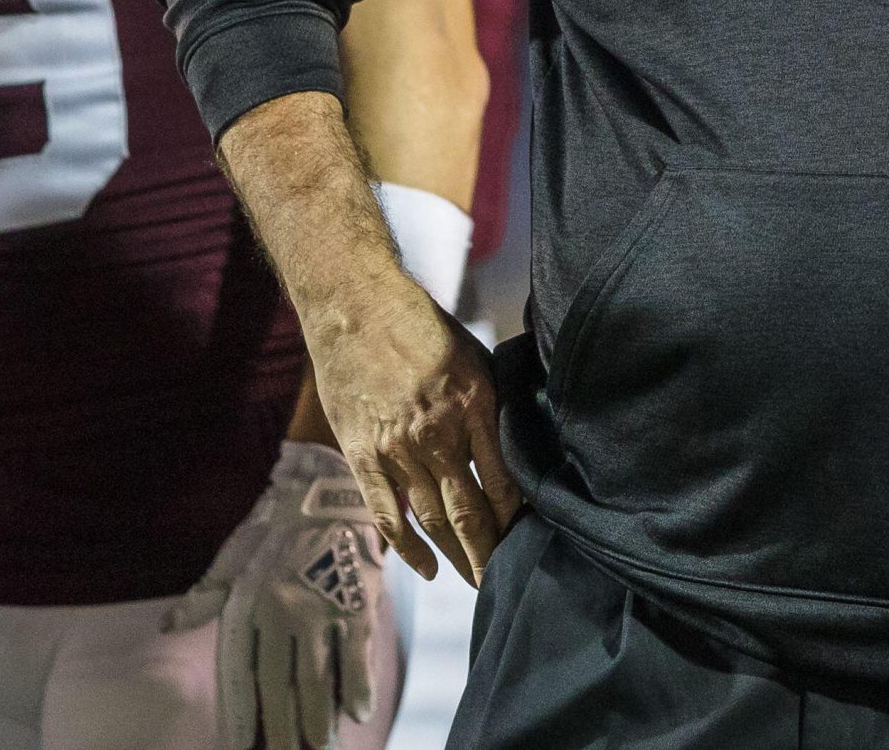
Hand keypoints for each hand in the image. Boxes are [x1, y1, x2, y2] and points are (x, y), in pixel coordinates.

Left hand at [169, 443, 382, 749]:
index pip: (246, 673)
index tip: (243, 744)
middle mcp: (285, 612)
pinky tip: (357, 713)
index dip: (245, 715)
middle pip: (283, 686)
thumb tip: (167, 625)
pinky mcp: (359, 602)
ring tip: (318, 746)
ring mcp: (324, 609)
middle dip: (283, 729)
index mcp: (252, 604)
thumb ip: (206, 594)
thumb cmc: (279, 523)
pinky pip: (358, 654)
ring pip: (319, 678)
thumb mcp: (235, 553)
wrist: (330, 484)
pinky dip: (359, 686)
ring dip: (318, 720)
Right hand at [305, 272, 519, 588]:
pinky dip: (408, 547)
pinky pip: (388, 513)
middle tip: (506, 581)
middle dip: (490, 552)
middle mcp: (438, 434)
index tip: (531, 541)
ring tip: (475, 581)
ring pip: (432, 518)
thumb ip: (495, 402)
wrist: (357, 308)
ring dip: (455, 555)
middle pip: (470, 511)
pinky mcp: (363, 455)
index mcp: (474, 406)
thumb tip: (523, 440)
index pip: (504, 481)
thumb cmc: (422, 327)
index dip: (517, 519)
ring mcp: (397, 448)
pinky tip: (426, 568)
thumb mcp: (476, 356)